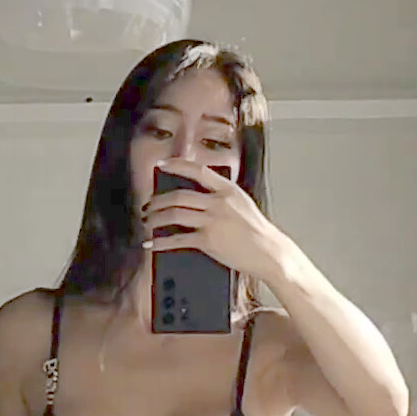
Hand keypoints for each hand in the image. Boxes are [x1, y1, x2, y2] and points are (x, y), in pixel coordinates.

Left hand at [142, 158, 286, 280]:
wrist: (269, 252)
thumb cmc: (257, 231)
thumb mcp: (243, 204)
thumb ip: (222, 197)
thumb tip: (198, 195)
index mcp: (228, 190)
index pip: (198, 171)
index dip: (177, 165)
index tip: (161, 164)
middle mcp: (218, 202)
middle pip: (179, 195)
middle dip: (158, 200)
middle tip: (148, 205)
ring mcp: (212, 221)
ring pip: (174, 214)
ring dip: (155, 218)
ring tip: (147, 221)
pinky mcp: (208, 241)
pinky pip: (177, 239)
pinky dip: (160, 242)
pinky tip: (152, 243)